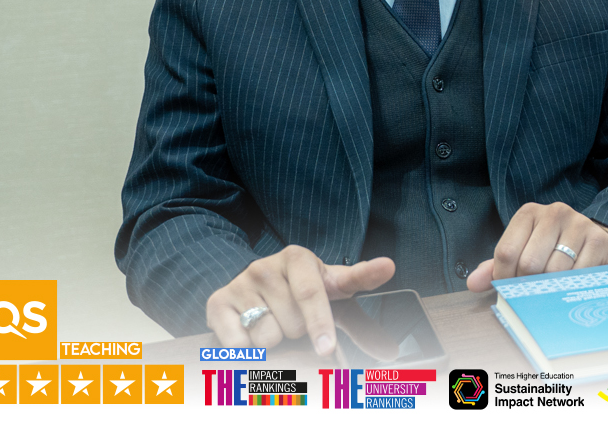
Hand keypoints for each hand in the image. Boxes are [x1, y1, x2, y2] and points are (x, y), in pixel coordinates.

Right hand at [205, 246, 394, 354]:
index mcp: (299, 258)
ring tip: (273, 321)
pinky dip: (248, 347)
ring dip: (275, 339)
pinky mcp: (218, 303)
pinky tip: (251, 331)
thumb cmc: (304, 289)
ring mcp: (240, 283)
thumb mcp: (333, 290)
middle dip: (299, 330)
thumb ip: (362, 300)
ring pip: (267, 336)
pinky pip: (239, 343)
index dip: (321, 324)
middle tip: (294, 317)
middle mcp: (266, 265)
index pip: (313, 295)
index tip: (327, 349)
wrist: (256, 284)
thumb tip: (390, 316)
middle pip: (293, 324)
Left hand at [466, 202, 607, 291]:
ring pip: (555, 271)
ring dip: (552, 287)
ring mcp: (578, 223)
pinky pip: (578, 274)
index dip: (504, 278)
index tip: (511, 287)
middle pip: (529, 263)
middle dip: (529, 284)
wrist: (595, 238)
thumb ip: (496, 266)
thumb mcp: (523, 250)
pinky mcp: (598, 239)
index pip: (506, 252)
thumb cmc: (552, 247)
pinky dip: (572, 285)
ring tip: (554, 286)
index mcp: (529, 213)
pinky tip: (572, 282)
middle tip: (534, 289)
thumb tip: (473, 283)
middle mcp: (554, 212)